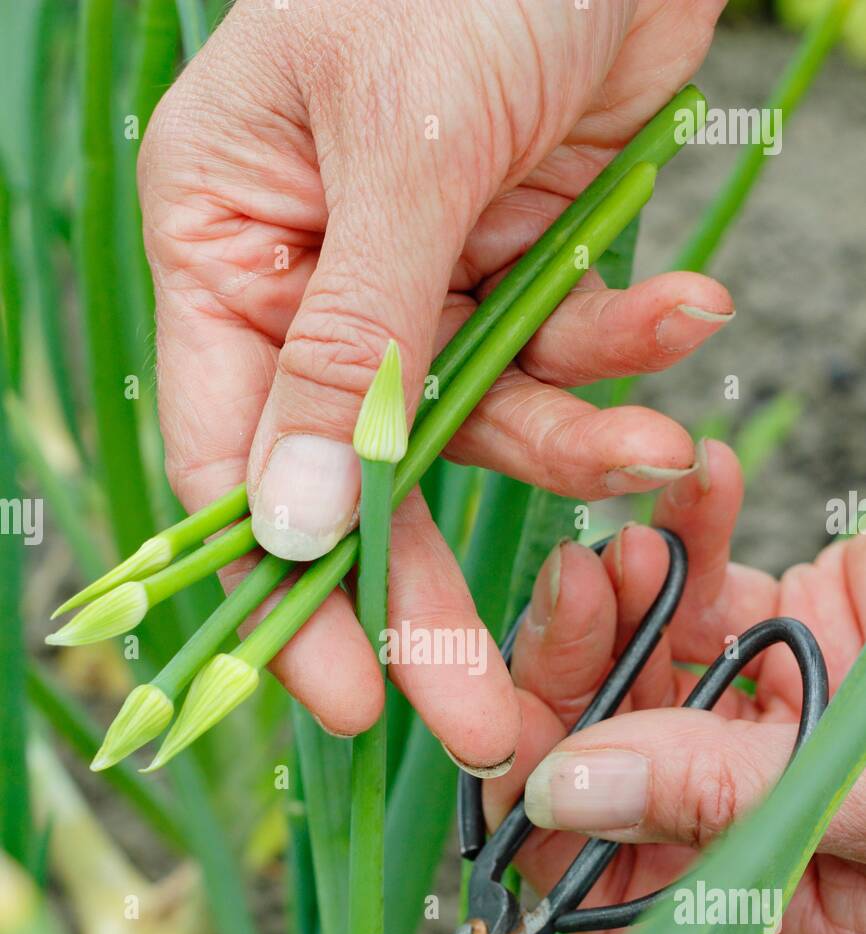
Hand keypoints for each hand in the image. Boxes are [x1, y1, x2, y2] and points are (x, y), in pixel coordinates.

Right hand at [139, 0, 730, 765]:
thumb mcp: (401, 145)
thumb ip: (352, 346)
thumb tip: (288, 524)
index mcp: (230, 244)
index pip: (229, 457)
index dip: (285, 590)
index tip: (347, 699)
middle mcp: (315, 281)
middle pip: (358, 487)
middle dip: (430, 602)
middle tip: (493, 720)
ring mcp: (424, 285)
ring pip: (484, 433)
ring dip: (577, 451)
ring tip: (656, 450)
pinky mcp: (523, 273)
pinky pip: (567, 360)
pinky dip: (628, 354)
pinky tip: (684, 315)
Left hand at [484, 440, 865, 933]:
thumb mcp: (864, 800)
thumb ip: (718, 800)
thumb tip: (558, 795)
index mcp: (745, 889)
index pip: (595, 869)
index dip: (541, 806)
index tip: (521, 726)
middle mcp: (731, 801)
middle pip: (596, 740)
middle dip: (573, 661)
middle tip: (577, 585)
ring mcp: (754, 705)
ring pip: (638, 646)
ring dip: (625, 581)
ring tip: (640, 531)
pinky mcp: (788, 620)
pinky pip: (708, 575)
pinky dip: (699, 525)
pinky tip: (708, 481)